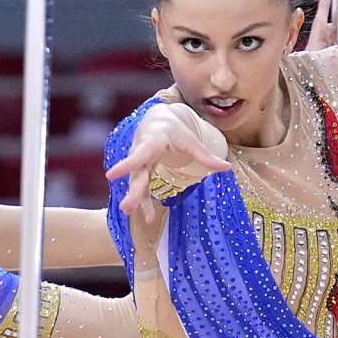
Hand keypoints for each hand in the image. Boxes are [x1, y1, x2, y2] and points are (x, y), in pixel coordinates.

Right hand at [105, 103, 229, 223]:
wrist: (156, 121)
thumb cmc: (173, 130)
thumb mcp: (190, 140)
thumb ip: (206, 156)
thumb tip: (226, 168)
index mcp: (151, 142)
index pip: (138, 155)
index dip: (126, 165)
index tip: (110, 175)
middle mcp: (140, 154)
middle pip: (136, 175)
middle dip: (132, 192)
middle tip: (125, 208)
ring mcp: (138, 164)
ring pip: (136, 184)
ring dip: (135, 200)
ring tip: (130, 213)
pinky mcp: (140, 172)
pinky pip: (140, 188)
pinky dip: (143, 202)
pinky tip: (148, 216)